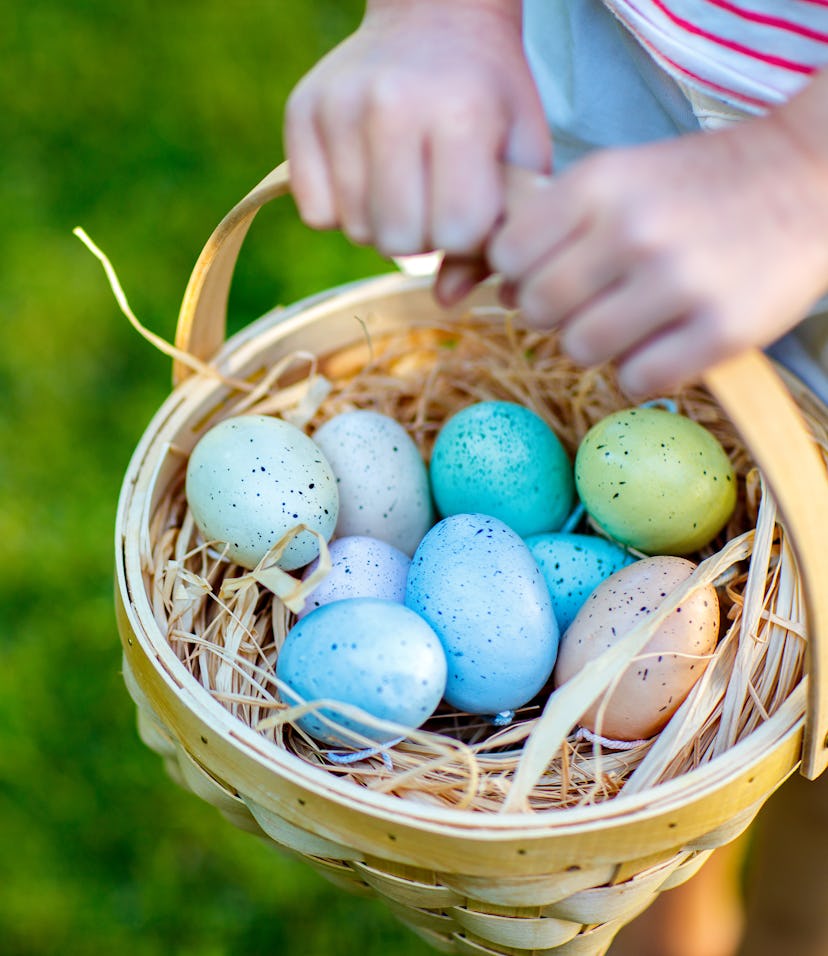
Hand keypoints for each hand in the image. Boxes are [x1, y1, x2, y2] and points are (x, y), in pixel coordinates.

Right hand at [284, 0, 550, 274]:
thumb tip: (446, 300)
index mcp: (461, 114)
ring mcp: (340, 107)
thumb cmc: (487, 93)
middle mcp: (393, 107)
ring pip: (355, 230)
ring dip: (383, 224)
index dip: (466, 235)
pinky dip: (342, 210)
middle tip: (434, 200)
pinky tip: (367, 176)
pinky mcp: (301, 112)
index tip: (473, 206)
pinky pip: (316, 212)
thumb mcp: (519, 153)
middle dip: (422, 236)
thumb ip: (499, 232)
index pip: (454, 234)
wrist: (435, 12)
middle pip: (399, 241)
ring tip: (404, 184)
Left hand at [488, 110, 827, 395]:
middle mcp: (633, 231)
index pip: (508, 256)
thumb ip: (555, 223)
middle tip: (589, 303)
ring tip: (629, 323)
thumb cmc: (698, 184)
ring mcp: (679, 283)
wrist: (807, 178)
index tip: (546, 275)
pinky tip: (661, 345)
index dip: (519, 274)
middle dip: (555, 314)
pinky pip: (637, 381)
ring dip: (597, 346)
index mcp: (599, 184)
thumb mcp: (620, 174)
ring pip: (581, 351)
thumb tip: (498, 291)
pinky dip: (640, 372)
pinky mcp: (721, 331)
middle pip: (538, 310)